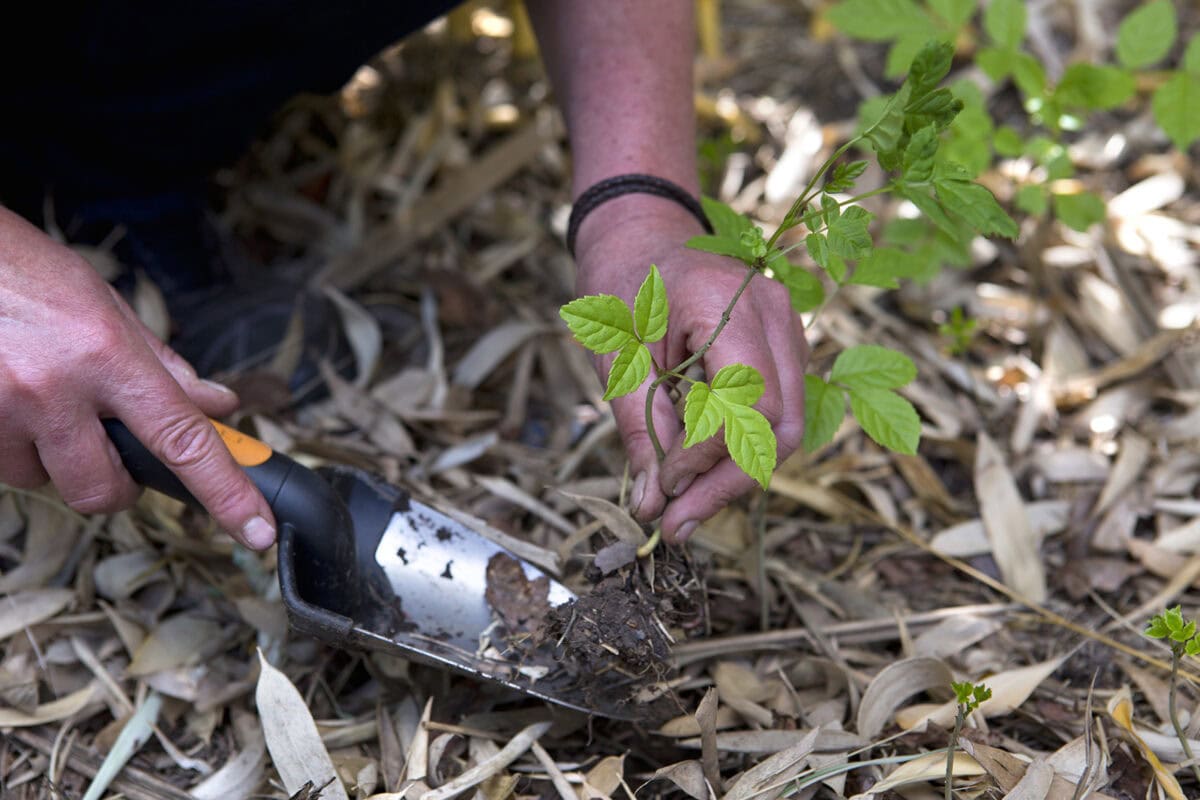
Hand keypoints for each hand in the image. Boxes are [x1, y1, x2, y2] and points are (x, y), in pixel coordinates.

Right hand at [0, 208, 276, 548]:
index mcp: (107, 355)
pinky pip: (5, 469)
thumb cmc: (23, 273)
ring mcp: (2, 411)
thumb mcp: (106, 307)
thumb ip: (163, 365)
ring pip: (47, 483)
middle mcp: (55, 389)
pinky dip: (15, 448)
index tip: (257, 531)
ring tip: (41, 402)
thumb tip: (217, 405)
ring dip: (54, 459)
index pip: (184, 439)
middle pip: (105, 490)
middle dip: (115, 480)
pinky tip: (9, 401)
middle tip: (108, 442)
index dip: (226, 492)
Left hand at [574, 198, 808, 542]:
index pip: (748, 402)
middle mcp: (774, 312)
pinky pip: (779, 411)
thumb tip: (652, 504)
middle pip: (780, 423)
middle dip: (730, 482)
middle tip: (677, 522)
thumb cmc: (622, 282)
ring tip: (686, 505)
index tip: (663, 487)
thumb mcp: (617, 355)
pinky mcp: (785, 346)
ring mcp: (789, 327)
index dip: (708, 457)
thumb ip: (640, 428)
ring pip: (787, 425)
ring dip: (737, 473)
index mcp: (728, 303)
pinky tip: (700, 471)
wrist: (642, 232)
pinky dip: (743, 448)